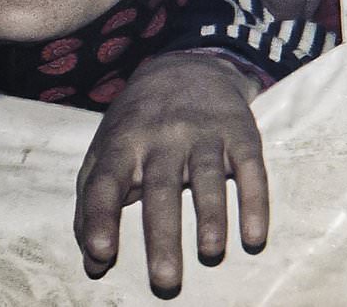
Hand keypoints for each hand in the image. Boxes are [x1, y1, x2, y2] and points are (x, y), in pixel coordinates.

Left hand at [73, 51, 268, 293]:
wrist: (189, 66)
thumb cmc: (138, 125)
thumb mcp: (106, 153)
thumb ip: (92, 205)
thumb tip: (93, 264)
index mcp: (123, 143)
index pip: (106, 181)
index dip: (101, 216)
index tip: (100, 252)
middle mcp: (163, 136)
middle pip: (161, 187)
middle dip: (163, 236)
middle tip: (164, 281)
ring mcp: (204, 132)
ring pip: (207, 177)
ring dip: (210, 216)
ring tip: (209, 253)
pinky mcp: (240, 132)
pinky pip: (251, 169)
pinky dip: (254, 202)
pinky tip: (254, 236)